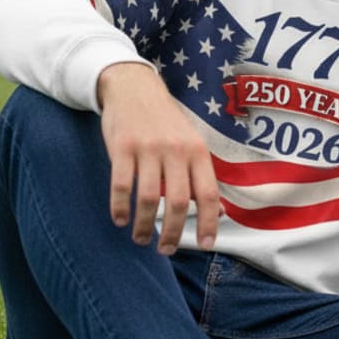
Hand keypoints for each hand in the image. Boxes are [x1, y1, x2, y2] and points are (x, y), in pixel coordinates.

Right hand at [97, 63, 220, 254]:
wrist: (134, 87)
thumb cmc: (166, 122)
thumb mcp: (191, 142)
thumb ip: (200, 174)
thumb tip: (218, 212)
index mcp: (197, 151)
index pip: (208, 194)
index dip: (210, 222)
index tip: (206, 245)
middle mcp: (175, 150)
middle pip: (178, 203)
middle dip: (173, 233)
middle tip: (166, 250)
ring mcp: (148, 148)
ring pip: (148, 199)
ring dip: (144, 225)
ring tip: (141, 239)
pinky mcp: (122, 147)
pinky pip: (120, 185)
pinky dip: (119, 207)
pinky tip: (120, 220)